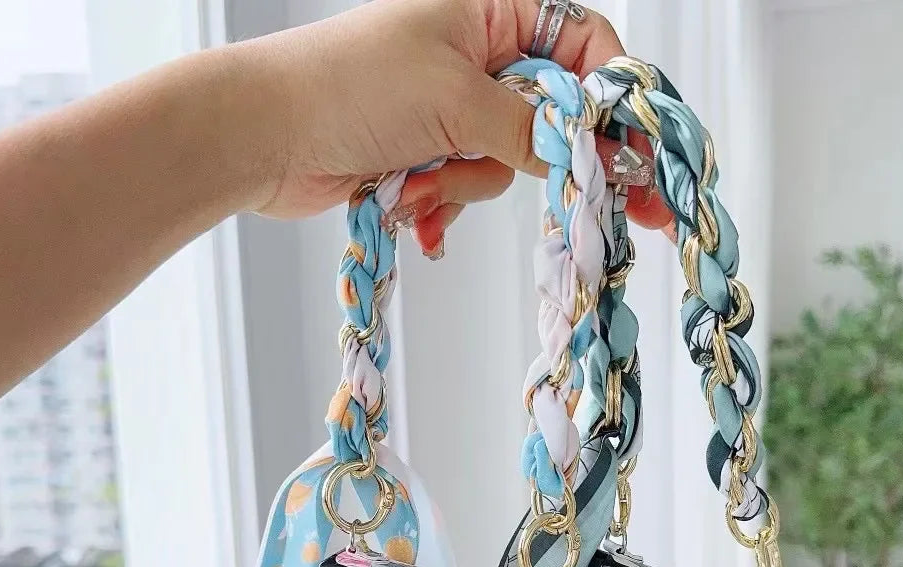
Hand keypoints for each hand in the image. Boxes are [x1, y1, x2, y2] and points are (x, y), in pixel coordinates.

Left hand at [239, 0, 671, 246]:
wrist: (263, 137)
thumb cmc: (350, 87)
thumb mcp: (457, 101)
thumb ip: (535, 131)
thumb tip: (601, 159)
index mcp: (492, 8)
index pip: (585, 50)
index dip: (616, 106)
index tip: (639, 162)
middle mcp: (478, 51)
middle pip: (554, 114)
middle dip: (537, 160)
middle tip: (612, 211)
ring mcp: (453, 104)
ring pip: (509, 160)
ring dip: (467, 184)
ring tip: (421, 183)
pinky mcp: (430, 150)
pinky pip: (469, 184)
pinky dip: (445, 204)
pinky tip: (413, 210)